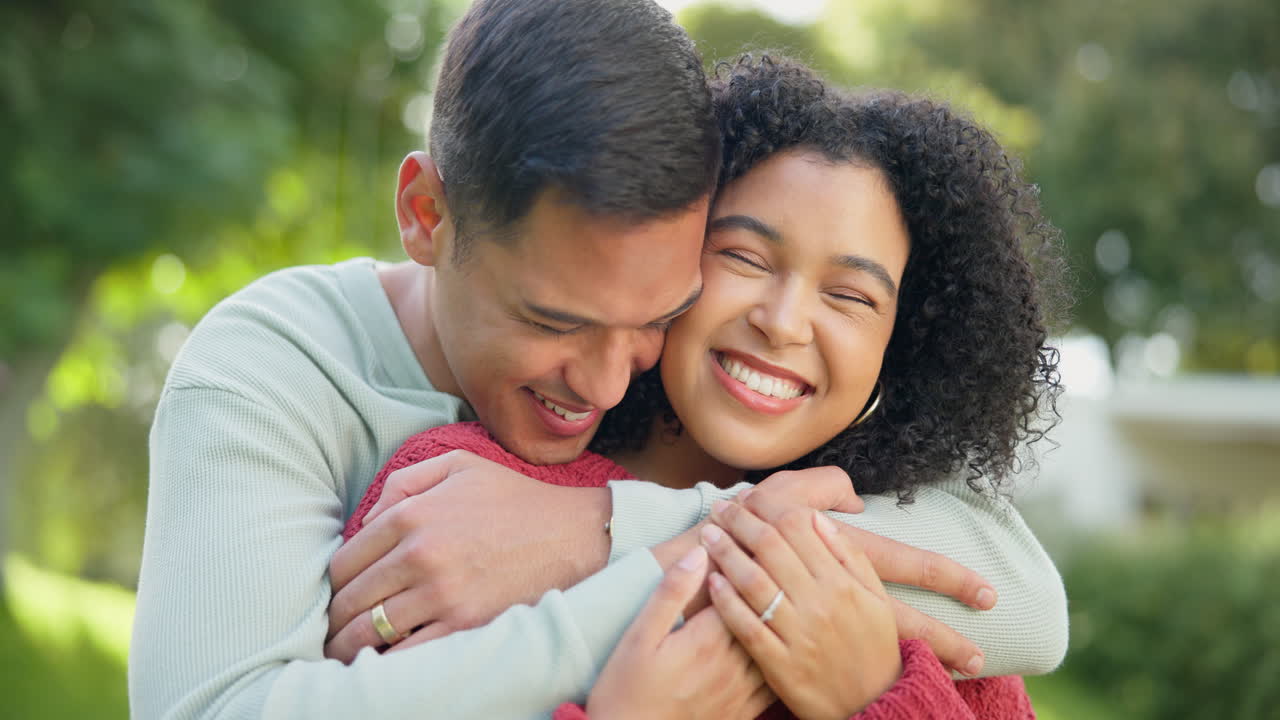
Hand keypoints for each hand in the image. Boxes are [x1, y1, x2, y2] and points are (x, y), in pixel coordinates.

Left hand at [324, 450, 610, 661]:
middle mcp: (419, 553)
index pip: (343, 561)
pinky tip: (385, 661)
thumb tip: (365, 518)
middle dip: (336, 619)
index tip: (341, 595)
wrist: (575, 535)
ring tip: (348, 652)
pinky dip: (386, 662)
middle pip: (349, 600)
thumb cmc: (516, 499)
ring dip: (350, 646)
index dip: (336, 583)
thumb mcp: (459, 467)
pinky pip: (405, 655)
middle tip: (337, 630)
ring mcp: (441, 592)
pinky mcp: (464, 624)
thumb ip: (405, 481)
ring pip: (368, 632)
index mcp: (411, 513)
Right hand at [585, 546, 775, 719]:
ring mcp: (742, 690)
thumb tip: (699, 553)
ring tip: (787, 590)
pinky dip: (783, 652)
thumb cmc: (626, 691)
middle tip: (778, 551)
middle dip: (771, 579)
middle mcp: (732, 663)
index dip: (750, 556)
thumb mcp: (638, 637)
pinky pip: (776, 676)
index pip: (741, 586)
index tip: (753, 533)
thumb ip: (670, 593)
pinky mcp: (745, 712)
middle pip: (763, 610)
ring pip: (775, 642)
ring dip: (781, 614)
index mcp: (706, 639)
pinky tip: (782, 639)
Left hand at [703, 500, 900, 719]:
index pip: (797, 527)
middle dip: (739, 520)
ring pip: (752, 580)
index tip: (749, 499)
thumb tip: (816, 518)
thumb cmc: (874, 646)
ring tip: (708, 534)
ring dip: (725, 552)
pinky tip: (711, 581)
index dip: (768, 506)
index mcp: (842, 582)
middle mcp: (818, 603)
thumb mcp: (876, 596)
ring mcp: (797, 634)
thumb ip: (848, 554)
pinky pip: (745, 624)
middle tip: (720, 508)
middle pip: (769, 546)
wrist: (878, 704)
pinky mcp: (779, 663)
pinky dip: (725, 600)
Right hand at [741, 474, 993, 674]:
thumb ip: (826, 489)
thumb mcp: (790, 491)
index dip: (948, 578)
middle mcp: (838, 591)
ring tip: (956, 677)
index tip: (988, 595)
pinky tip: (887, 686)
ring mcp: (819, 621)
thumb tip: (856, 500)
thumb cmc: (751, 517)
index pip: (904, 564)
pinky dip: (863, 676)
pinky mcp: (798, 644)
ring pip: (874, 644)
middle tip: (983, 659)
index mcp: (845, 552)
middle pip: (901, 618)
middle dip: (942, 639)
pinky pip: (837, 663)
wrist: (701, 550)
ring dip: (917, 659)